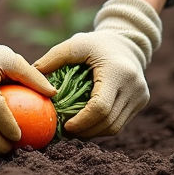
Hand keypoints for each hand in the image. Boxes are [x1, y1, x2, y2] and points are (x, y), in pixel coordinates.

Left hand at [32, 0, 162, 136]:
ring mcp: (140, 95)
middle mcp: (134, 86)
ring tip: (73, 130)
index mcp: (117, 72)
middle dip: (85, 131)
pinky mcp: (141, 101)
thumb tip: (32, 76)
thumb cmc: (96, 43)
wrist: (127, 42)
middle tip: (65, 132)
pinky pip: (120, 122)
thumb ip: (53, 58)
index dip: (82, 122)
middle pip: (108, 122)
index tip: (65, 126)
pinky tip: (87, 124)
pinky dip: (102, 127)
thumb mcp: (75, 44)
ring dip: (93, 132)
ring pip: (115, 127)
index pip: (100, 108)